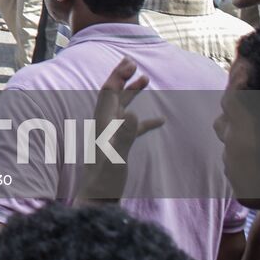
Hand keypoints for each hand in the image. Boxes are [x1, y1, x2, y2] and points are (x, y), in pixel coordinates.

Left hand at [76, 58, 164, 204]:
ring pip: (122, 108)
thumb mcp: (117, 156)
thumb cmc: (106, 179)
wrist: (99, 198)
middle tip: (132, 61)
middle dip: (122, 77)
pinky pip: (133, 128)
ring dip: (132, 93)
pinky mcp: (120, 146)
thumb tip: (132, 113)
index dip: (118, 76)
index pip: (109, 92)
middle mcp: (105, 125)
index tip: (129, 61)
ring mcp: (111, 135)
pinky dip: (145, 120)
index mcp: (103, 122)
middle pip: (113, 95)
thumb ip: (124, 135)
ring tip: (145, 79)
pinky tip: (160, 120)